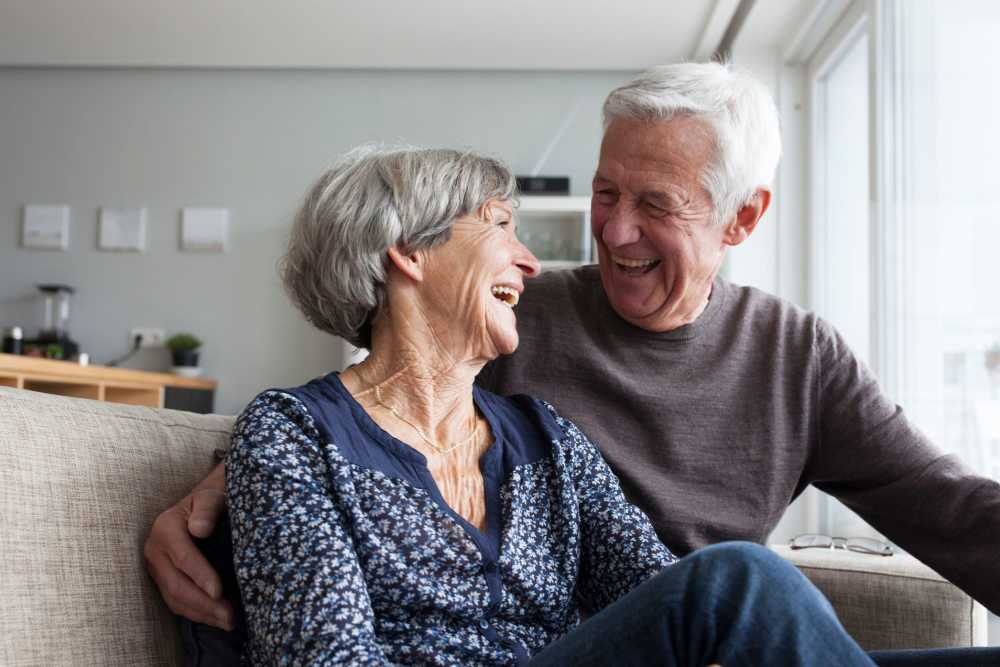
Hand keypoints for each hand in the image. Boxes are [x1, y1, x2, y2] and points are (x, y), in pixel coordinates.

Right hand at [143, 462, 234, 630]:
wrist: (204, 502)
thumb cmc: (213, 498)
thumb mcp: (213, 495)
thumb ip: (208, 508)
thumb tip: (199, 529)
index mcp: (165, 527)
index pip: (184, 558)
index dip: (201, 577)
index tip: (219, 593)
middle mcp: (154, 549)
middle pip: (177, 585)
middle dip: (204, 605)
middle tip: (230, 617)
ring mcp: (156, 566)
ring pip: (174, 598)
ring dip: (200, 614)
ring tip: (227, 622)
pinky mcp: (161, 578)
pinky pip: (174, 601)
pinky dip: (194, 613)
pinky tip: (214, 618)